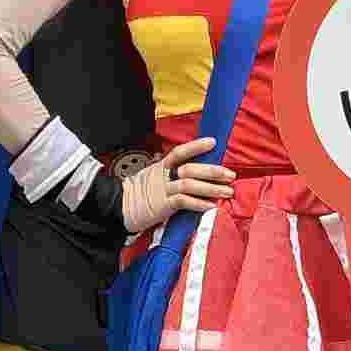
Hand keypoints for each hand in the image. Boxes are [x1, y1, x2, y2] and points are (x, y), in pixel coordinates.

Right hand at [120, 137, 235, 233]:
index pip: (180, 152)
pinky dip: (198, 203)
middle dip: (212, 171)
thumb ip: (171, 174)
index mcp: (161, 166)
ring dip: (211, 188)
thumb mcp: (154, 177)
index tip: (213, 142)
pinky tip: (211, 206)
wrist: (119, 207)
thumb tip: (197, 174)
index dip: (196, 146)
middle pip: (190, 168)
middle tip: (230, 174)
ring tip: (227, 191)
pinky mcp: (162, 206)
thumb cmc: (139, 193)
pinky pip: (183, 202)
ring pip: (190, 185)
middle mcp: (163, 175)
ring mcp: (163, 190)